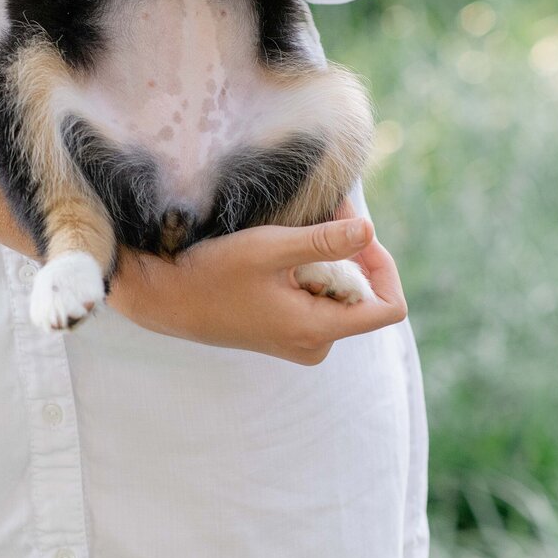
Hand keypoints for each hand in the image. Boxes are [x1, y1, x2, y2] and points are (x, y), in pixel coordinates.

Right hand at [108, 206, 406, 365]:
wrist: (169, 299)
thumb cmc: (215, 273)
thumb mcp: (271, 249)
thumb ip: (324, 242)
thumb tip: (369, 229)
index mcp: (318, 329)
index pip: (388, 306)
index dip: (384, 264)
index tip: (359, 230)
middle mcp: (316, 344)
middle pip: (363, 295)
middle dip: (351, 252)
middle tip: (325, 213)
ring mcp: (301, 341)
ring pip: (339, 293)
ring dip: (328, 259)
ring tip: (293, 233)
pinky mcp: (287, 332)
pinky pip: (318, 298)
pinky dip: (310, 270)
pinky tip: (280, 254)